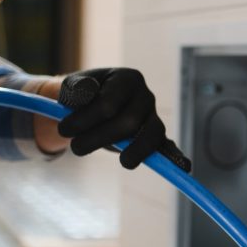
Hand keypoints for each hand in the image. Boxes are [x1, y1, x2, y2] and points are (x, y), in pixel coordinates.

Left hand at [57, 67, 190, 171]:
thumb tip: (85, 93)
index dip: (85, 120)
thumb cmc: (78, 96)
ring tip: (124, 163)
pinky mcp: (155, 137)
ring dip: (137, 151)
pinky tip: (183, 167)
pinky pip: (167, 147)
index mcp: (127, 79)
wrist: (86, 105)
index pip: (110, 103)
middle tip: (76, 148)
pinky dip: (176, 157)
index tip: (63, 130)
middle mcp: (145, 96)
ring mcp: (152, 117)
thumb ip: (74, 89)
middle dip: (100, 138)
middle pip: (129, 122)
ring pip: (152, 135)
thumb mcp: (71, 87)